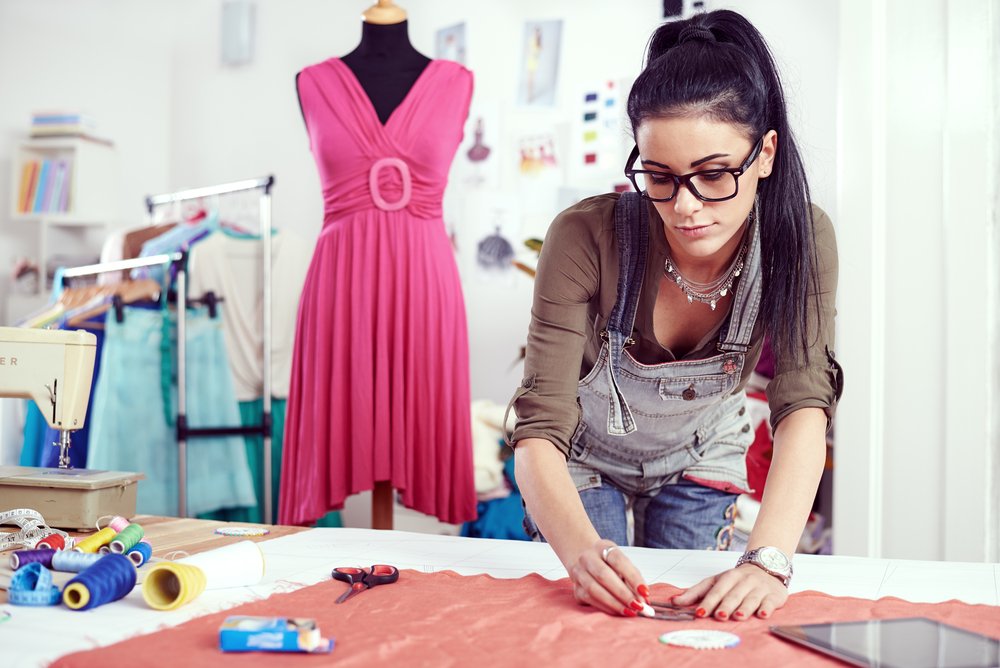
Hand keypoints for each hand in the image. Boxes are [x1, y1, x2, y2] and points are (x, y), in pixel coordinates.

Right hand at [566, 540, 649, 617]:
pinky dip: (606, 608)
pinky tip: (618, 612)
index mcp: (602, 547)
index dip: (632, 577)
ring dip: (614, 603)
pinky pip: (590, 600)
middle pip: (603, 575)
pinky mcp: (576, 589)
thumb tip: (644, 599)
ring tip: (630, 612)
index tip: (645, 592)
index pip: (618, 560)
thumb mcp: (620, 562)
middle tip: (638, 606)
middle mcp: (587, 558)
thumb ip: (632, 578)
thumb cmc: (607, 562)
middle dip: (623, 593)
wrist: (582, 558)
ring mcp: (578, 573)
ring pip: (594, 590)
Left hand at [672, 563, 787, 620]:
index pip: (715, 590)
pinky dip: (766, 608)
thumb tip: (674, 601)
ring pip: (751, 599)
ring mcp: (759, 588)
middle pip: (733, 595)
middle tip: (719, 616)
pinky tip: (762, 614)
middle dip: (725, 606)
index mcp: (728, 577)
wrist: (766, 566)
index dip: (707, 602)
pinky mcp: (774, 595)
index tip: (699, 613)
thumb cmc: (737, 579)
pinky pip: (769, 602)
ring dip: (744, 608)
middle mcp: (744, 581)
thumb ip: (695, 592)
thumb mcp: (715, 581)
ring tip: (738, 616)